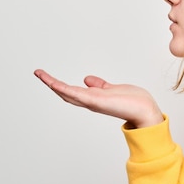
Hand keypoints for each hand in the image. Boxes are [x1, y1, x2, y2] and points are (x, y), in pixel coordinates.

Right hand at [34, 69, 163, 128]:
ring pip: (67, 93)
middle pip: (65, 93)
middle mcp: (90, 101)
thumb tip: (87, 79)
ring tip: (40, 74)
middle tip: (38, 73)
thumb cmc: (134, 102)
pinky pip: (76, 94)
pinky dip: (64, 89)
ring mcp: (91, 102)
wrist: (145, 110)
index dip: (58, 85)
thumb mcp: (113, 89)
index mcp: (93, 98)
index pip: (72, 91)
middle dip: (50, 83)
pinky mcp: (96, 101)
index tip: (48, 76)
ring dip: (52, 84)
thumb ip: (100, 85)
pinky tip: (54, 83)